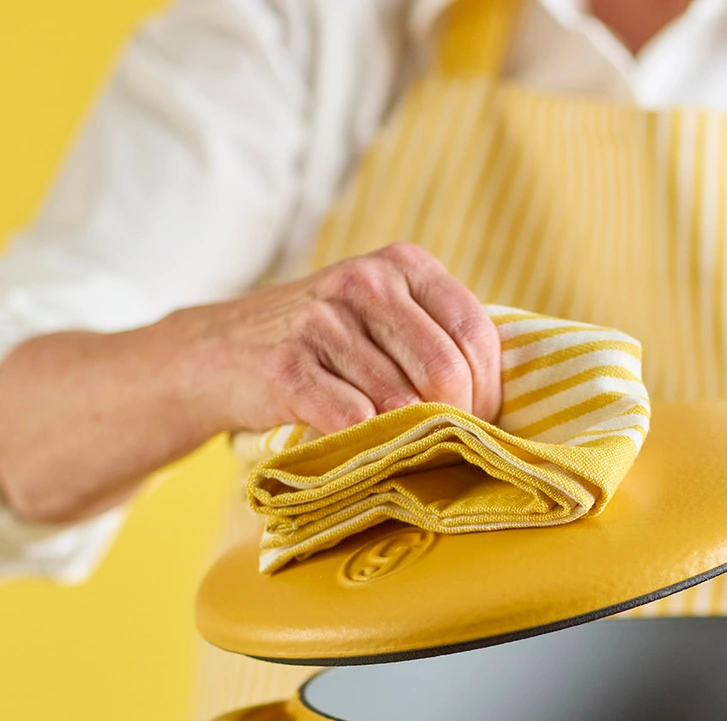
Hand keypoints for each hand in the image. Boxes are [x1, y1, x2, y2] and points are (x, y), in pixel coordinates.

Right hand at [0, 243, 499, 524]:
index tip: (482, 419)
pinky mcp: (288, 366)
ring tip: (404, 449)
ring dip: (410, 438)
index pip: (476, 332)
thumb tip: (508, 397)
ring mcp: (322, 320)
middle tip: (448, 445)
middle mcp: (364, 282)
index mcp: (402, 265)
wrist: (216, 354)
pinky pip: (355, 420)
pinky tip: (362, 449)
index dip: (489, 388)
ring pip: (402, 401)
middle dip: (457, 420)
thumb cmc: (320, 346)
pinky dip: (367, 445)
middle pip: (446, 370)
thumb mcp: (382, 317)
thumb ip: (438, 335)